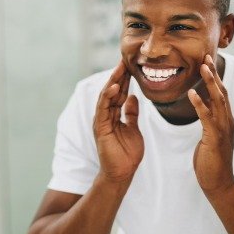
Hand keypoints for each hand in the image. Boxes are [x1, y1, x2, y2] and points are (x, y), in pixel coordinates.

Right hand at [93, 61, 143, 183]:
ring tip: (120, 68)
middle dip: (118, 76)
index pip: (119, 93)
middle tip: (125, 60)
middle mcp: (105, 116)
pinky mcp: (100, 127)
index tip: (131, 65)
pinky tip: (114, 86)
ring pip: (106, 96)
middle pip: (112, 91)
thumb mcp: (134, 129)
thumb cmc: (127, 154)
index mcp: (113, 115)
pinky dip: (108, 96)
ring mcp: (101, 121)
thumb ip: (131, 113)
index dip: (124, 79)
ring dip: (113, 82)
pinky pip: (103, 108)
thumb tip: (133, 97)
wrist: (122, 173)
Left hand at [187, 54, 233, 195]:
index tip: (206, 62)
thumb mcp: (210, 138)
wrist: (218, 183)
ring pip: (218, 101)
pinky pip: (207, 118)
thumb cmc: (211, 162)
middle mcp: (228, 122)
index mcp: (226, 121)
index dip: (215, 78)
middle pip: (222, 92)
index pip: (221, 95)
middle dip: (214, 74)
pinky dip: (200, 104)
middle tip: (206, 57)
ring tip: (202, 68)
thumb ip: (209, 123)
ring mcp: (223, 130)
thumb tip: (204, 109)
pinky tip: (192, 93)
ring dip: (210, 83)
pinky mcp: (215, 139)